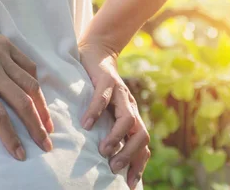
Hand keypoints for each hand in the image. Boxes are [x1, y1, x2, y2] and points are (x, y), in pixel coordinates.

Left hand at [0, 0, 53, 160]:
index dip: (10, 136)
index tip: (20, 153)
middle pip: (21, 101)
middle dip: (36, 125)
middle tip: (46, 144)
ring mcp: (2, 54)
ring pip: (30, 83)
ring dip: (42, 106)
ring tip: (48, 123)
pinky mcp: (6, 44)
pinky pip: (28, 64)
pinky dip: (36, 81)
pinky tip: (38, 94)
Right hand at [78, 40, 149, 188]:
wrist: (97, 53)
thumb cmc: (99, 89)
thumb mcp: (106, 113)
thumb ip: (108, 132)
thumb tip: (103, 161)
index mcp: (131, 118)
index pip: (143, 145)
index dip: (139, 165)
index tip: (128, 184)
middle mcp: (130, 107)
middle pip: (141, 134)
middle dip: (130, 154)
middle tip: (114, 167)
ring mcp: (120, 93)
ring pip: (127, 118)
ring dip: (116, 137)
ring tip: (103, 149)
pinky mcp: (107, 80)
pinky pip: (104, 97)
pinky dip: (96, 111)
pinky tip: (86, 124)